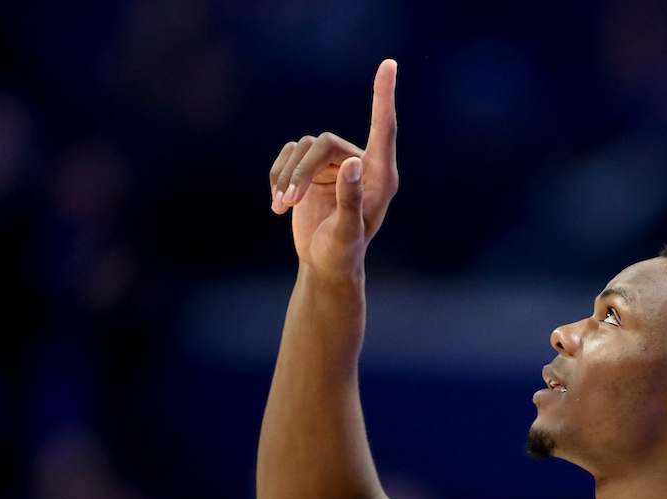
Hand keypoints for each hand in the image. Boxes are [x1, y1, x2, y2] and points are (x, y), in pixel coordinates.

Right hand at [268, 59, 398, 275]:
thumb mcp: (347, 232)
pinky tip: (278, 205)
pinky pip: (287, 157)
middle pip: (322, 143)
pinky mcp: (312, 170)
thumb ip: (352, 198)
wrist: (326, 266)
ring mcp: (335, 165)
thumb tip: (353, 162)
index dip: (384, 95)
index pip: (383, 128)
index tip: (389, 64)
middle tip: (287, 201)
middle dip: (301, 171)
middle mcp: (360, 164)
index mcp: (381, 176)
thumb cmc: (343, 253)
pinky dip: (277, 178)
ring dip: (287, 177)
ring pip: (302, 149)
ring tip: (282, 207)